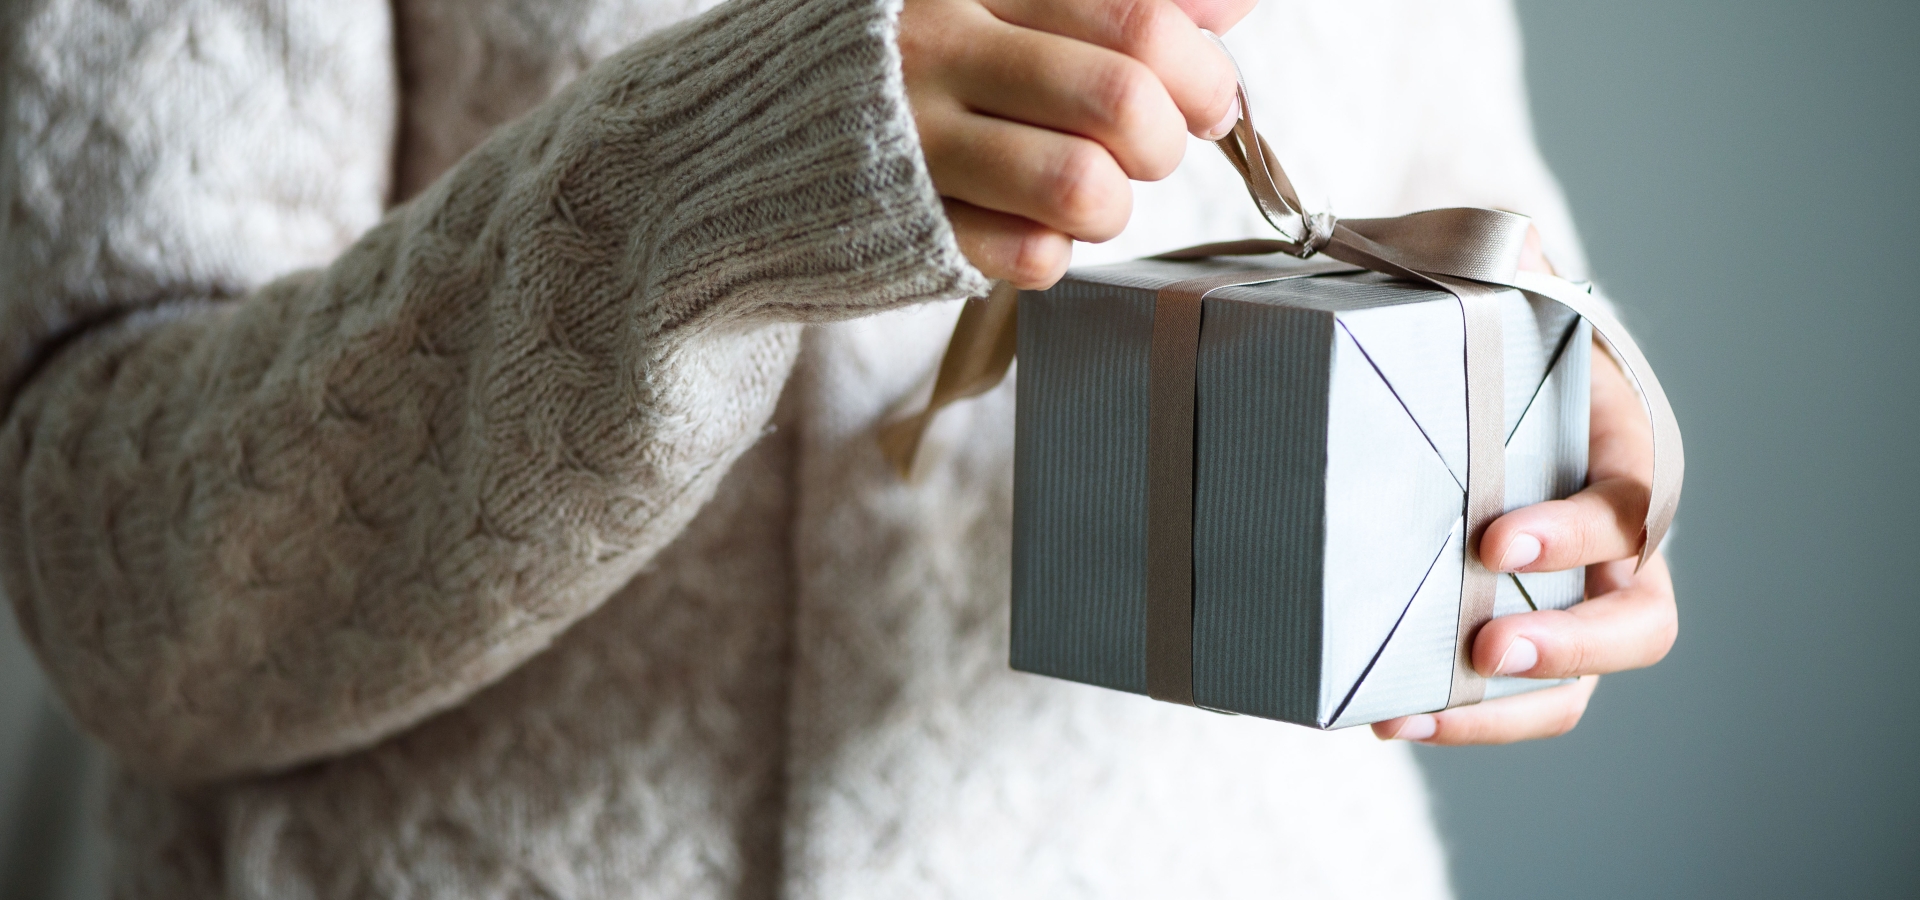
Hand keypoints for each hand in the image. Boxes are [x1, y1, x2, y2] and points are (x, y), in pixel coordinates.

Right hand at [899, 0, 1257, 287]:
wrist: (756, 131)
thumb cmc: (904, 60)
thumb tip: (1228, 5)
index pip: (1136, 17)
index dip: (1201, 69)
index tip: (1208, 97)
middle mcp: (944, 49)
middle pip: (1121, 101)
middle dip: (1168, 140)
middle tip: (1152, 148)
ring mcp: (920, 142)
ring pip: (1081, 186)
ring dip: (1113, 204)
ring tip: (1089, 194)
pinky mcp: (907, 225)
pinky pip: (1028, 255)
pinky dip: (1052, 250)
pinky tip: (1026, 224)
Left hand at [1374, 230, 1679, 744]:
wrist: (1445, 378)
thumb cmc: (1481, 328)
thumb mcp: (1488, 285)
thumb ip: (1496, 266)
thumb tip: (1497, 244)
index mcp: (1620, 452)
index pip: (1633, 503)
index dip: (1580, 533)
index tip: (1495, 538)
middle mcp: (1610, 542)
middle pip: (1640, 619)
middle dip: (1573, 640)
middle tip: (1489, 641)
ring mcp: (1566, 600)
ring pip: (1578, 684)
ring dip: (1508, 708)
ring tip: (1419, 709)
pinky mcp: (1509, 632)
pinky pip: (1507, 699)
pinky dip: (1459, 716)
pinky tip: (1388, 715)